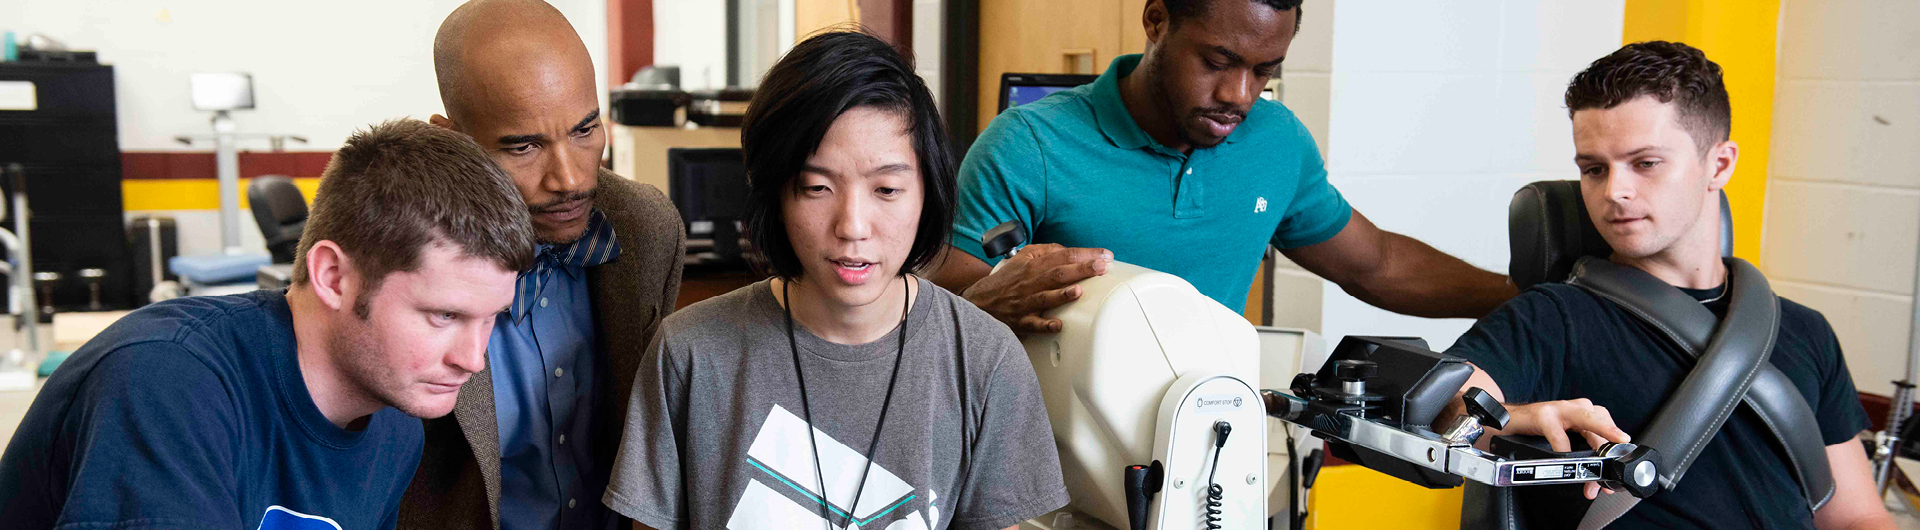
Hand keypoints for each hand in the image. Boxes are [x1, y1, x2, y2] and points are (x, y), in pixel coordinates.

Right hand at [960, 243, 1112, 332]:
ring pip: (1045, 297)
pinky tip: (1058, 325)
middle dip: (1081, 270)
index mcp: (1032, 266)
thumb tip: (1067, 250)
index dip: (1085, 254)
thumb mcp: (1022, 257)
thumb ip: (1045, 251)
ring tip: (1079, 291)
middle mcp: (1030, 283)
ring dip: (1062, 295)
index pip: (1062, 256)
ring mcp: (1025, 303)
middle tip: (1101, 267)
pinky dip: (1045, 325)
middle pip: (1058, 274)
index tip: (1104, 255)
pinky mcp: (1020, 320)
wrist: (979, 301)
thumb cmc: (1006, 280)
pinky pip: (1033, 324)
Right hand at [1500, 399, 1631, 499]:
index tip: (1615, 474)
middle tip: (1610, 470)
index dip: (1613, 452)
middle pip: (1602, 423)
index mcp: (1584, 413)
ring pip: (1588, 420)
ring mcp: (1559, 409)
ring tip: (1600, 459)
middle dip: (1608, 450)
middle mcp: (1575, 408)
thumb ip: (1581, 451)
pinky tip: (1563, 458)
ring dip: (1597, 442)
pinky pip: (1557, 433)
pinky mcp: (1542, 415)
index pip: (1607, 429)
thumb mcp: (1564, 438)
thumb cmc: (1536, 429)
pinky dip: (1563, 447)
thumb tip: (1595, 480)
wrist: (1506, 419)